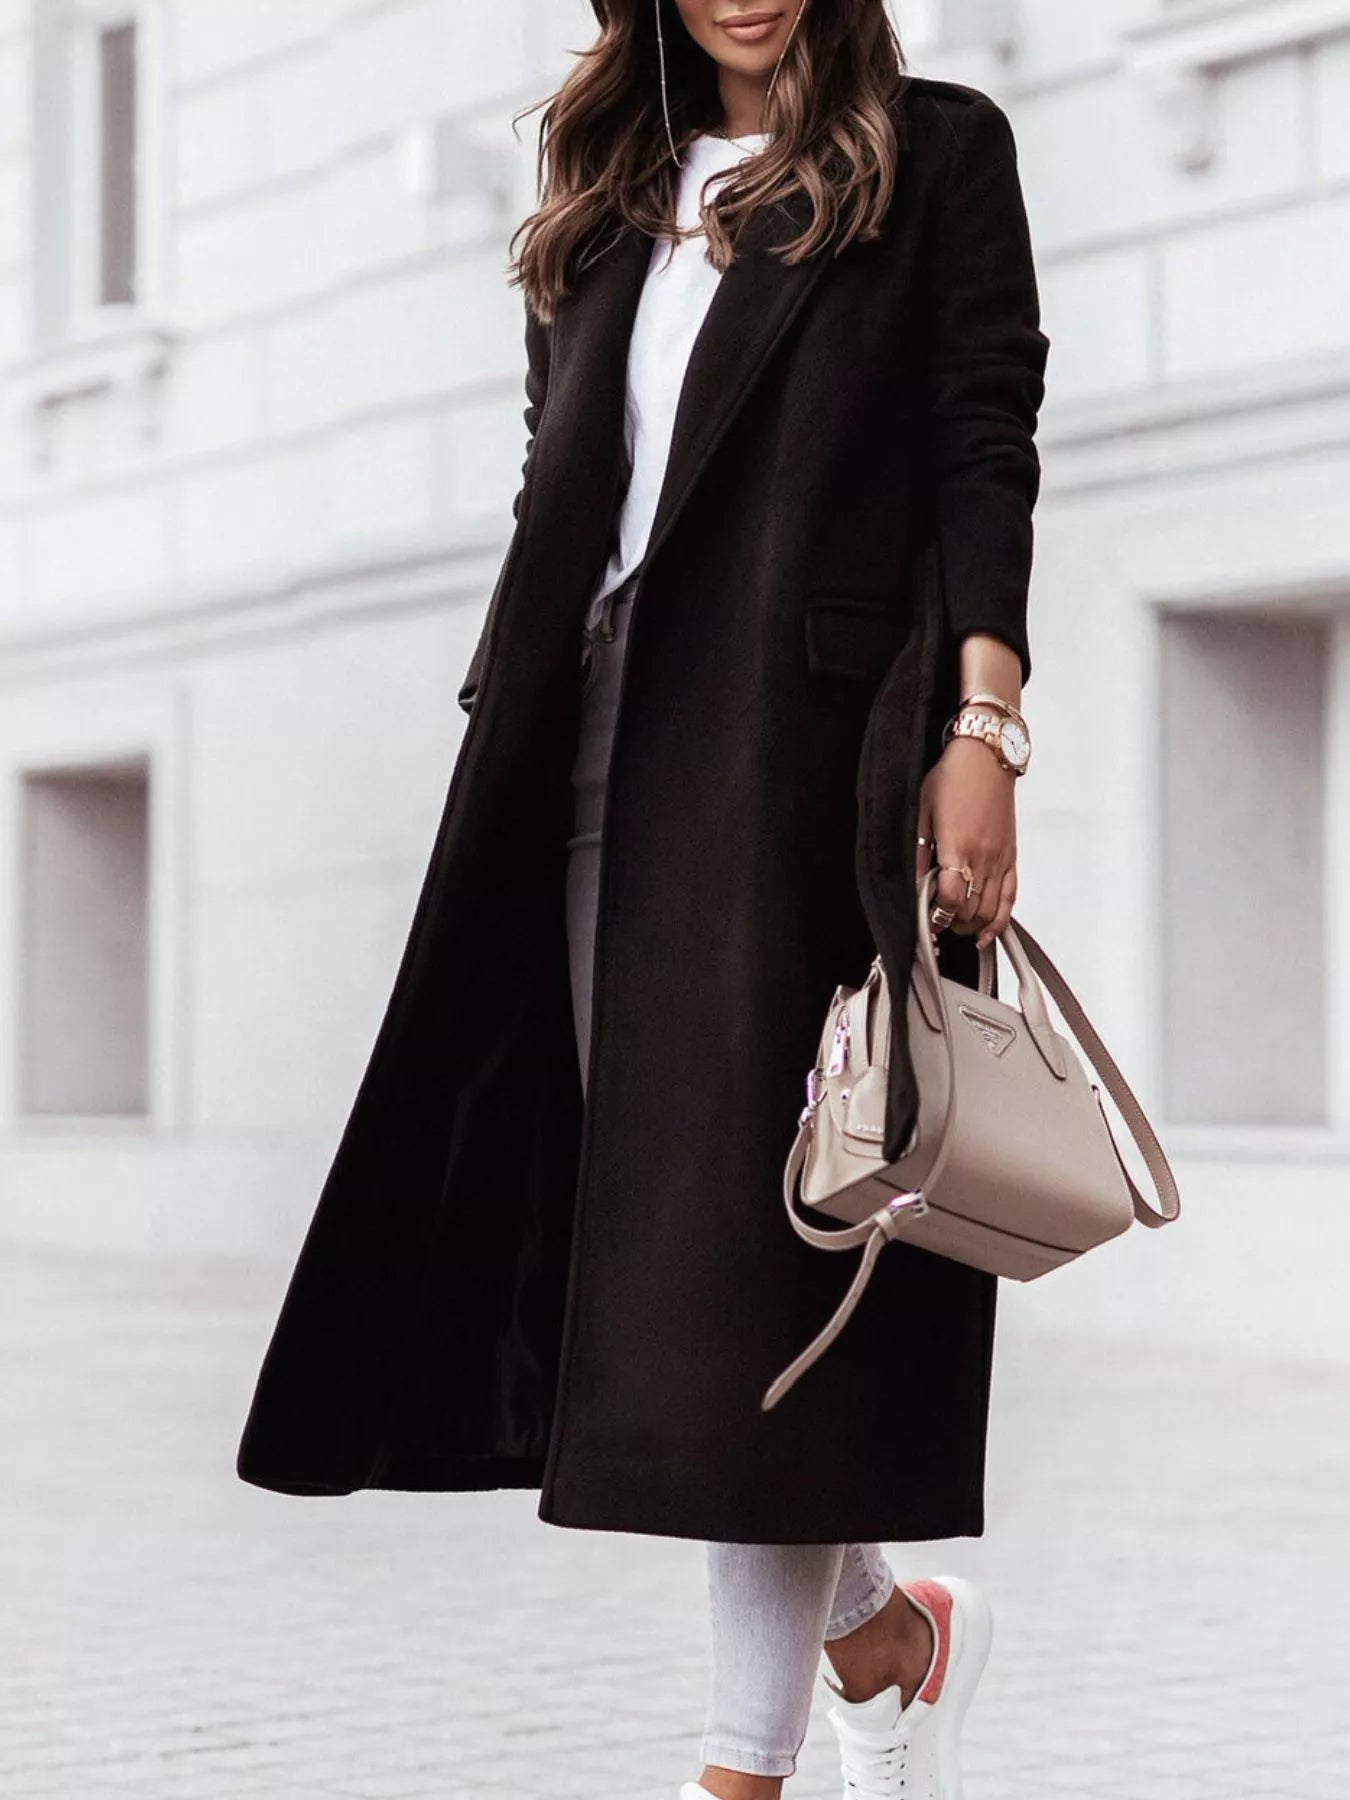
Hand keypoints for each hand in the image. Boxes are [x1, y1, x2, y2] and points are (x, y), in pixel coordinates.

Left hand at [916, 737, 1016, 950]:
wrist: (986, 757)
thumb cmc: (953, 778)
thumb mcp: (922, 810)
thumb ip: (920, 851)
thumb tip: (917, 882)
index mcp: (958, 846)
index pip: (951, 899)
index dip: (937, 916)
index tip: (926, 918)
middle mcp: (983, 857)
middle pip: (971, 911)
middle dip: (952, 924)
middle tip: (937, 921)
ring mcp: (1000, 859)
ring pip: (991, 911)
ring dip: (972, 926)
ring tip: (956, 925)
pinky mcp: (1011, 857)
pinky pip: (1010, 898)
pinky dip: (1000, 921)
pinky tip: (987, 933)